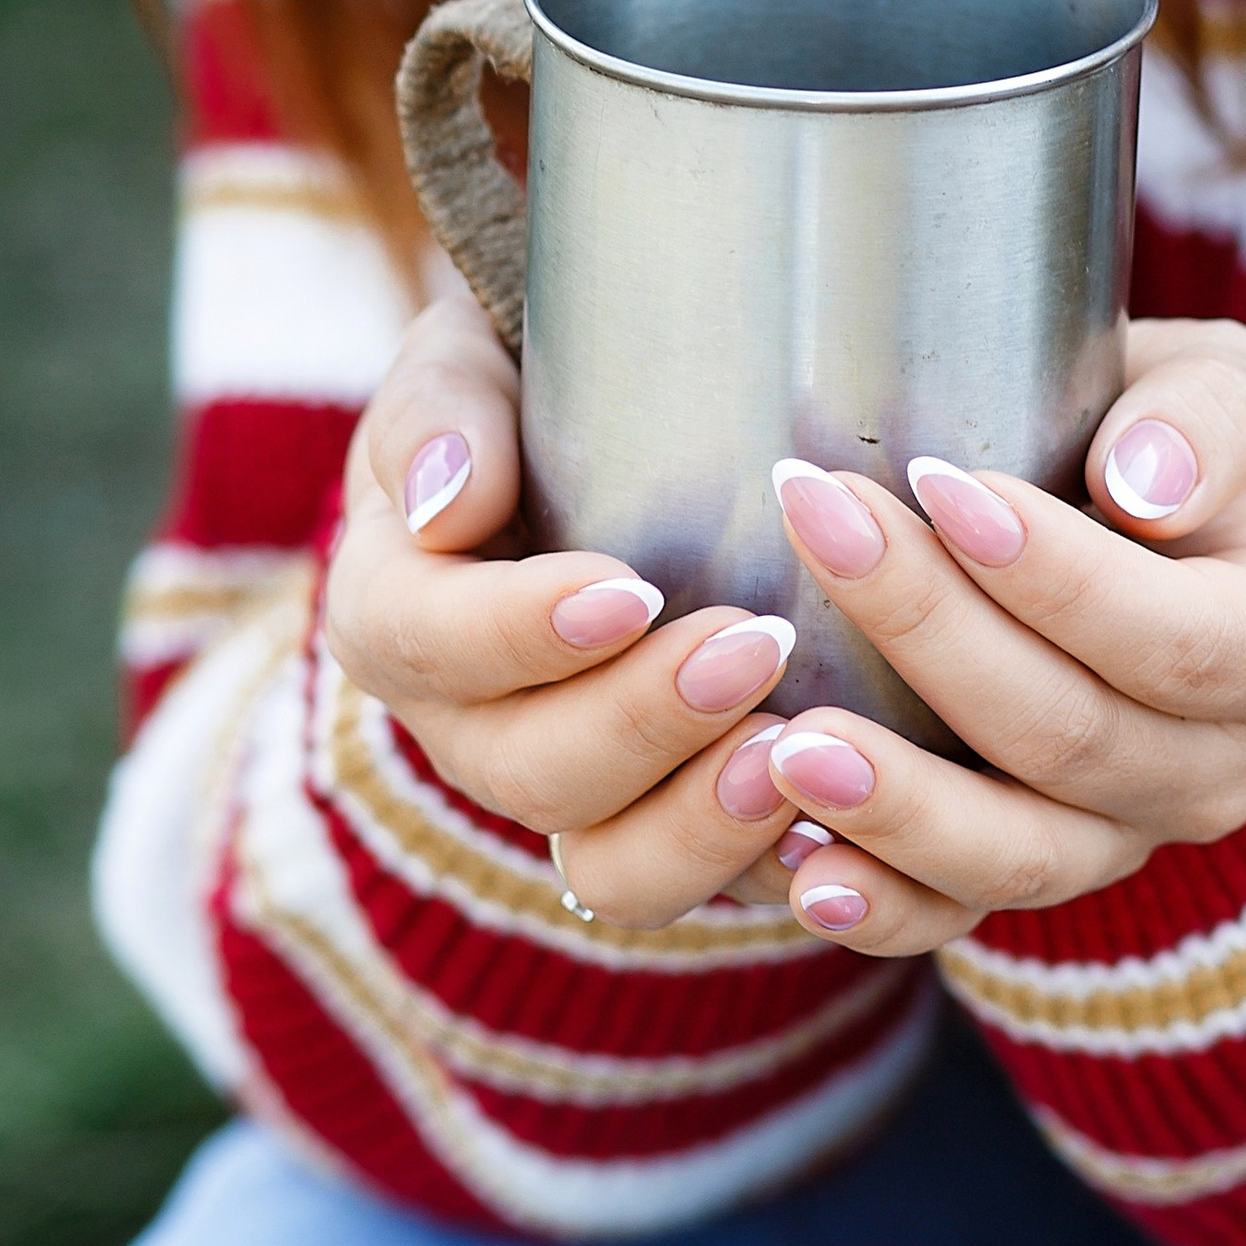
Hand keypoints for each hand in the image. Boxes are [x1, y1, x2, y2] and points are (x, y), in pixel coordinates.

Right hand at [321, 288, 808, 924]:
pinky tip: (846, 830)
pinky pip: (710, 886)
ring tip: (794, 755)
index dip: (522, 634)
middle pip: (530, 773)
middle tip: (754, 646)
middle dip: (644, 722)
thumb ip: (439, 410)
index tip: (629, 589)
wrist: (600, 434)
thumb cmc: (525, 382)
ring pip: (610, 869)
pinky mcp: (670, 823)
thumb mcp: (463, 359)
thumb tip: (447, 499)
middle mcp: (471, 728)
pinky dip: (773, 869)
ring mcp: (574, 791)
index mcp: (398, 614)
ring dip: (704, 823)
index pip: (430, 644)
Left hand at [747, 320, 1245, 954]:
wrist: (1157, 537)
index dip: (1060, 577)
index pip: (1182, 642)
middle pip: (1073, 738)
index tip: (938, 483)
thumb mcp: (1230, 392)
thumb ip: (1208, 417)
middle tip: (820, 527)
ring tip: (787, 741)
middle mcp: (1221, 774)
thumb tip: (1144, 483)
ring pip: (1017, 855)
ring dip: (897, 804)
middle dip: (933, 633)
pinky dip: (876, 902)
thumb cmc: (1183, 446)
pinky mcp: (1035, 874)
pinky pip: (956, 917)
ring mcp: (1127, 841)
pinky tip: (795, 864)